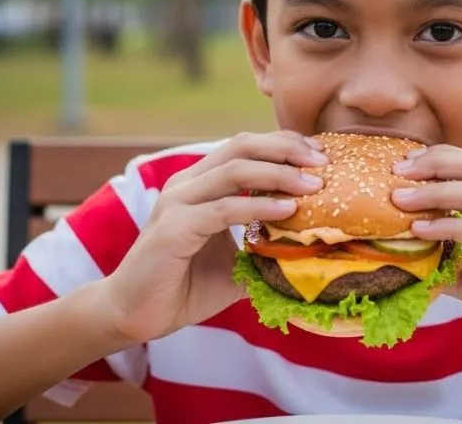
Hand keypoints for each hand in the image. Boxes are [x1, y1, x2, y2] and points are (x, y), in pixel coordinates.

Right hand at [98, 131, 327, 343]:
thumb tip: (314, 249)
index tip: (321, 156)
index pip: (247, 147)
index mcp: (200, 183)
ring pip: (235, 170)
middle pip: (242, 146)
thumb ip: (265, 247)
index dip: (285, 145)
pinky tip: (287, 211)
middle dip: (287, 149)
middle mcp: (187, 184)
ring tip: (314, 184)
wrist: (136, 314)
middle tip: (324, 161)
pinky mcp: (174, 228)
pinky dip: (258, 207)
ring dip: (279, 174)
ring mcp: (178, 202)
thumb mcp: (236, 263)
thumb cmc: (185, 287)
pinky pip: (223, 209)